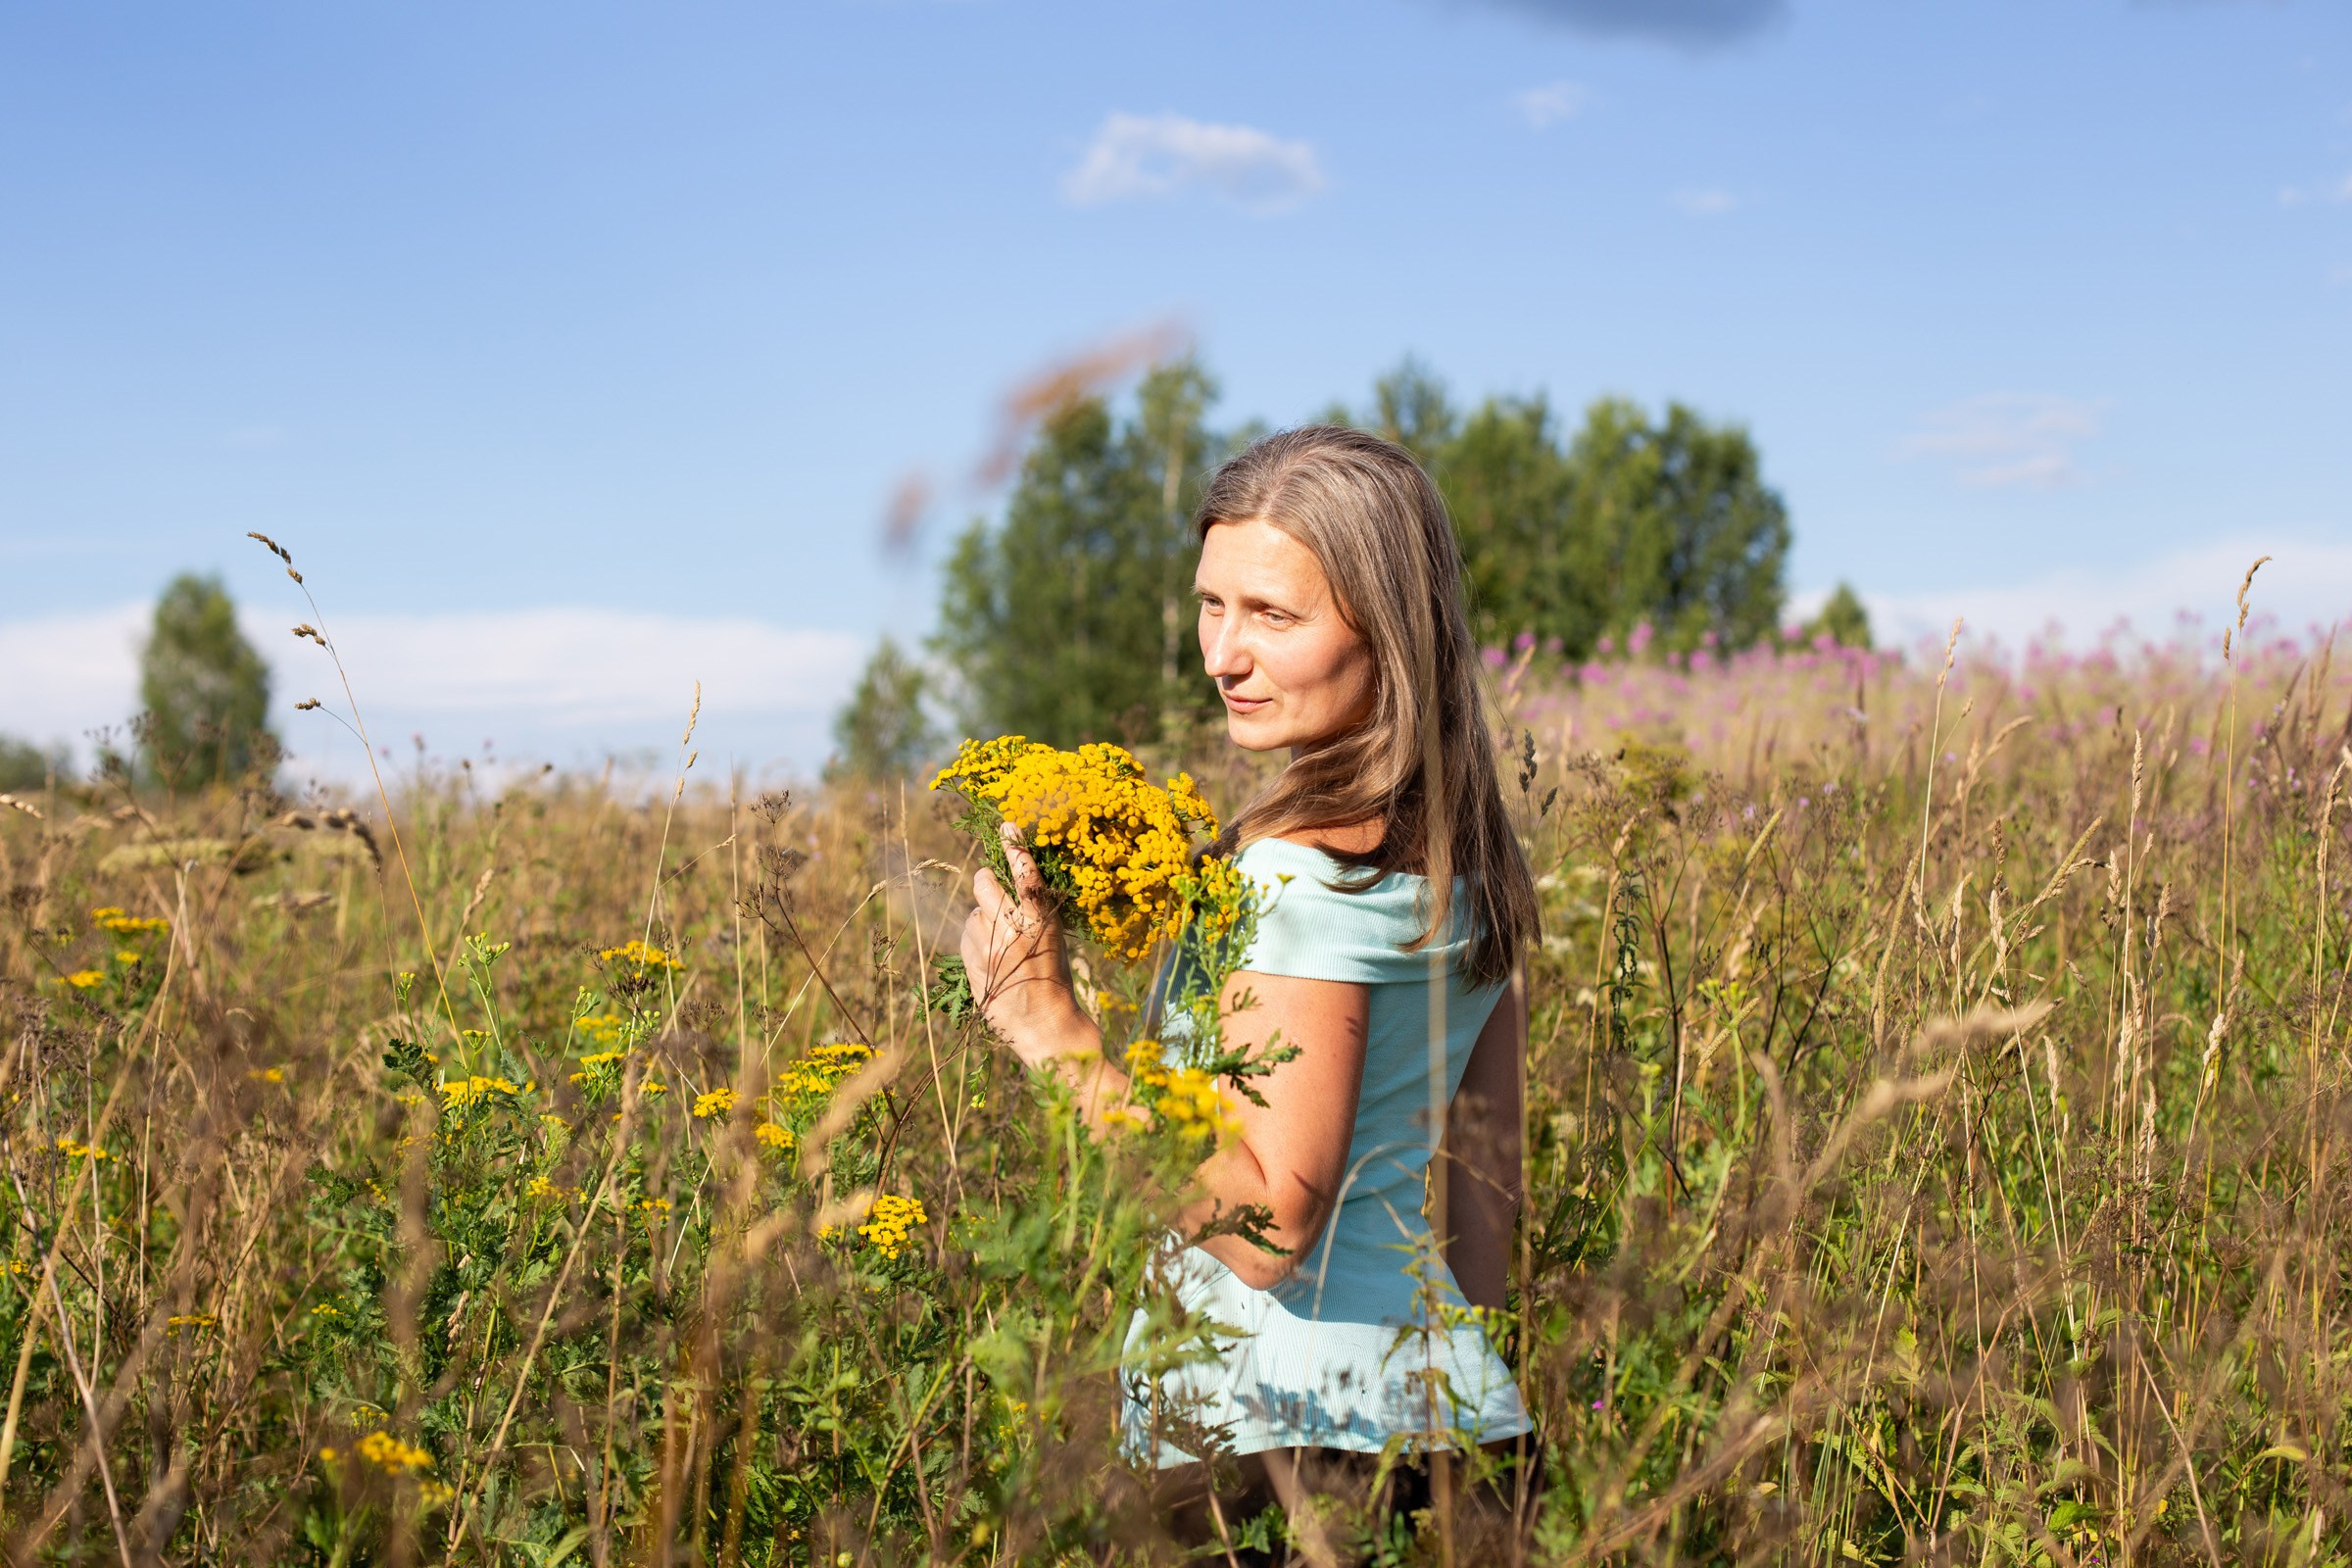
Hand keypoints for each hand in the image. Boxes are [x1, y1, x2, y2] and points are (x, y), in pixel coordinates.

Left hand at [959, 822, 1089, 1067]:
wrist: (1045, 1025)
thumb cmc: (1055, 981)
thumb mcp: (1056, 939)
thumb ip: (1035, 912)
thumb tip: (1013, 886)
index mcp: (1041, 921)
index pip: (1024, 872)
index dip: (1014, 846)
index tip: (1007, 826)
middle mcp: (1012, 930)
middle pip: (983, 883)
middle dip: (986, 882)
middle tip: (992, 889)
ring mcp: (989, 948)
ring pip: (972, 913)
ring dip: (982, 920)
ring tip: (999, 942)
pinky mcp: (972, 965)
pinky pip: (965, 938)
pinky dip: (974, 942)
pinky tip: (990, 958)